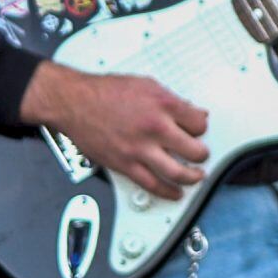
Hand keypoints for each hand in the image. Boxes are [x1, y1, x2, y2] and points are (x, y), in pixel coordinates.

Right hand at [18, 62, 209, 200]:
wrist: (75, 102)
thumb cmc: (105, 91)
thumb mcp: (146, 85)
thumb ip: (172, 100)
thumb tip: (192, 111)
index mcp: (163, 105)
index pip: (199, 123)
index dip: (201, 128)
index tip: (199, 130)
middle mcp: (155, 128)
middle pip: (194, 150)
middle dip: (202, 154)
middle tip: (201, 154)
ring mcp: (140, 149)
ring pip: (177, 172)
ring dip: (192, 177)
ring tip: (196, 176)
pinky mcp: (125, 165)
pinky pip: (151, 184)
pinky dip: (167, 192)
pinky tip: (175, 193)